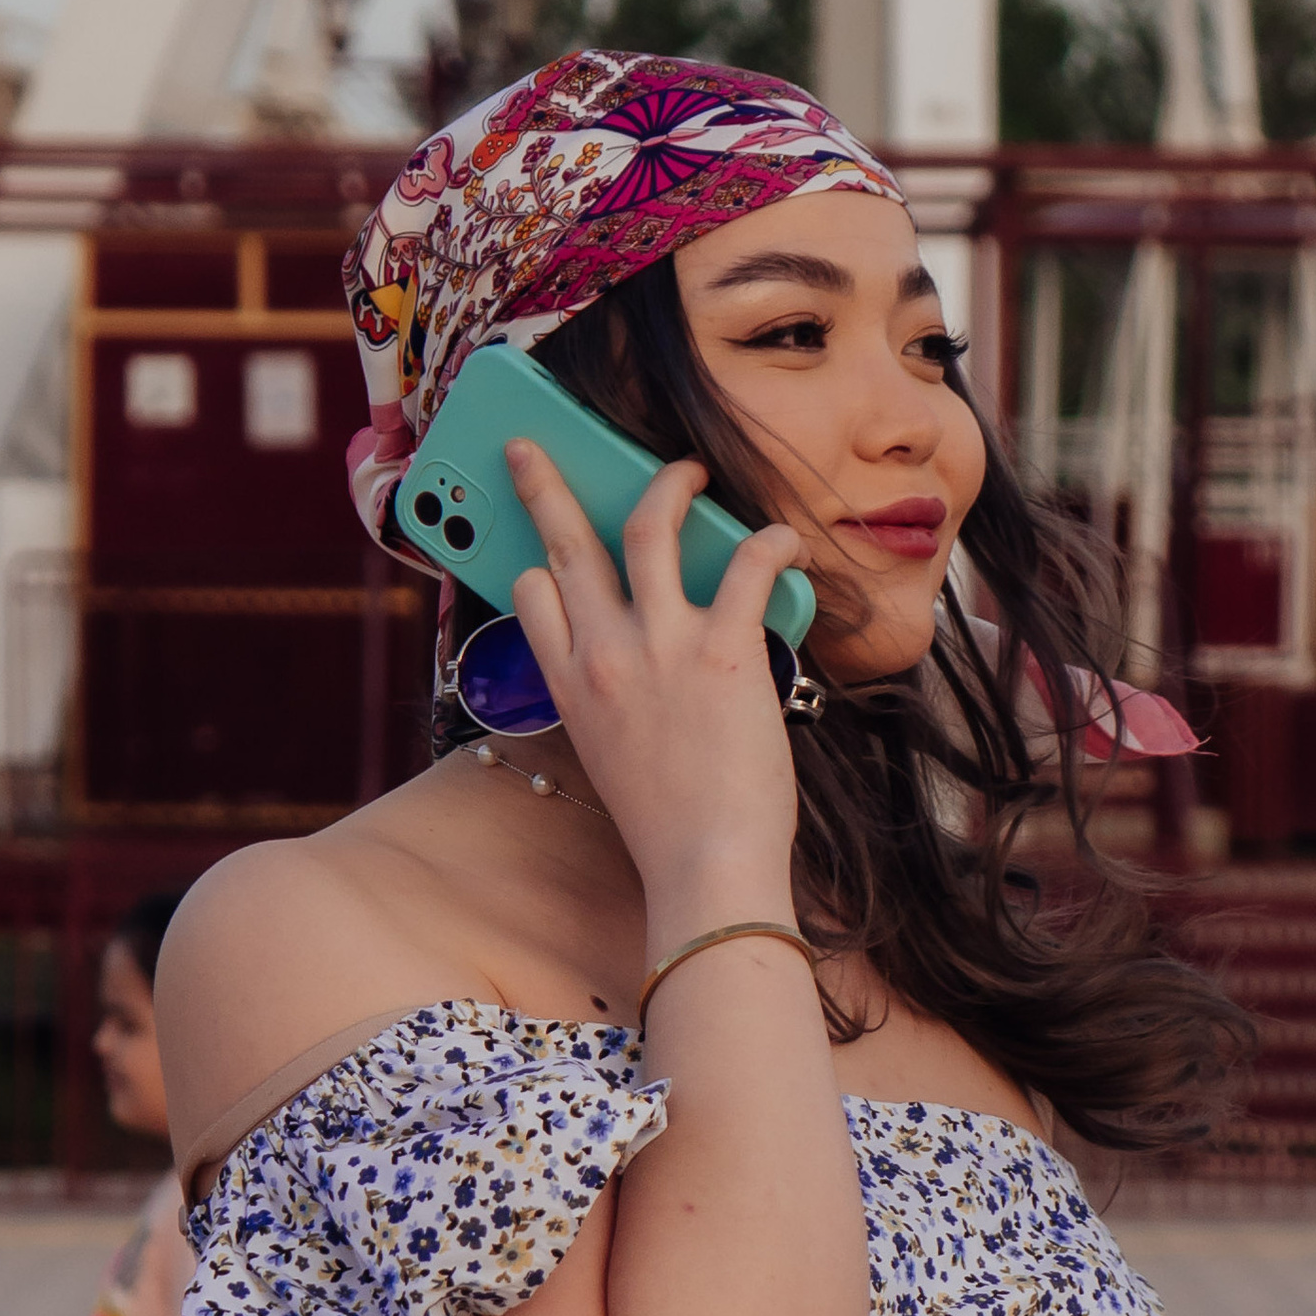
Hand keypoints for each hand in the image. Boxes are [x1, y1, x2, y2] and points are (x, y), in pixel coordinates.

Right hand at [504, 444, 812, 939]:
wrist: (706, 869)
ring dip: (668, 483)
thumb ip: (615, 704)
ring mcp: (659, 646)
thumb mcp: (613, 759)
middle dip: (544, 481)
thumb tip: (647, 674)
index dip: (542, 566)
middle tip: (533, 446)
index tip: (551, 553)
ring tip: (689, 469)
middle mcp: (603, 654)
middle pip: (564, 541)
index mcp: (570, 686)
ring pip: (646, 524)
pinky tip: (783, 543)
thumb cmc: (670, 829)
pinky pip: (745, 564)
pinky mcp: (723, 650)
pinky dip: (769, 543)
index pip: (532, 595)